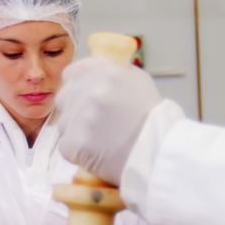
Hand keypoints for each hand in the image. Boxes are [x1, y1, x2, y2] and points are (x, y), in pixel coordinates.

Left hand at [55, 58, 161, 184]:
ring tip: (100, 141)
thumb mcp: (137, 81)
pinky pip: (66, 145)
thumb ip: (110, 72)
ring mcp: (82, 117)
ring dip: (77, 133)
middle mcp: (92, 90)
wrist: (160, 153)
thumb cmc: (152, 119)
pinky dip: (77, 152)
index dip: (77, 87)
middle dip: (74, 111)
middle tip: (94, 125)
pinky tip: (96, 154)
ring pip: (64, 123)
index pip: (72, 73)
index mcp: (106, 72)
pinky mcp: (76, 143)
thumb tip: (90, 71)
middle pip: (64, 98)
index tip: (83, 99)